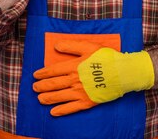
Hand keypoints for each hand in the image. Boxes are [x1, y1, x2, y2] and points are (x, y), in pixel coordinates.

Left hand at [32, 40, 153, 116]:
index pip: (53, 70)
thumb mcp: (88, 46)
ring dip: (47, 98)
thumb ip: (71, 46)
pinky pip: (71, 108)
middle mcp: (74, 80)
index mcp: (73, 66)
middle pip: (53, 84)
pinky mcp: (87, 102)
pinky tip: (53, 112)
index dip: (42, 73)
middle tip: (34, 88)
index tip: (35, 75)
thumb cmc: (107, 58)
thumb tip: (56, 45)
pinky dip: (61, 111)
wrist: (123, 73)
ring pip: (59, 97)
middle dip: (42, 86)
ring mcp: (80, 92)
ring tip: (40, 99)